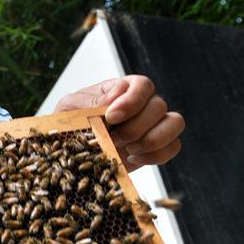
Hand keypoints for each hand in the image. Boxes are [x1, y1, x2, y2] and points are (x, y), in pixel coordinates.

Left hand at [54, 75, 184, 171]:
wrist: (69, 151)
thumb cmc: (68, 123)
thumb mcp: (70, 108)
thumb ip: (90, 102)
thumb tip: (113, 100)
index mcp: (122, 89)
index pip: (143, 85)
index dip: (132, 101)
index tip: (111, 117)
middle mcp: (142, 104)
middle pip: (159, 106)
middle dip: (135, 127)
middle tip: (112, 139)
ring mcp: (152, 125)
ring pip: (175, 123)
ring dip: (152, 139)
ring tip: (128, 149)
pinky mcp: (155, 147)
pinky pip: (174, 147)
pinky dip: (157, 155)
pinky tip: (132, 159)